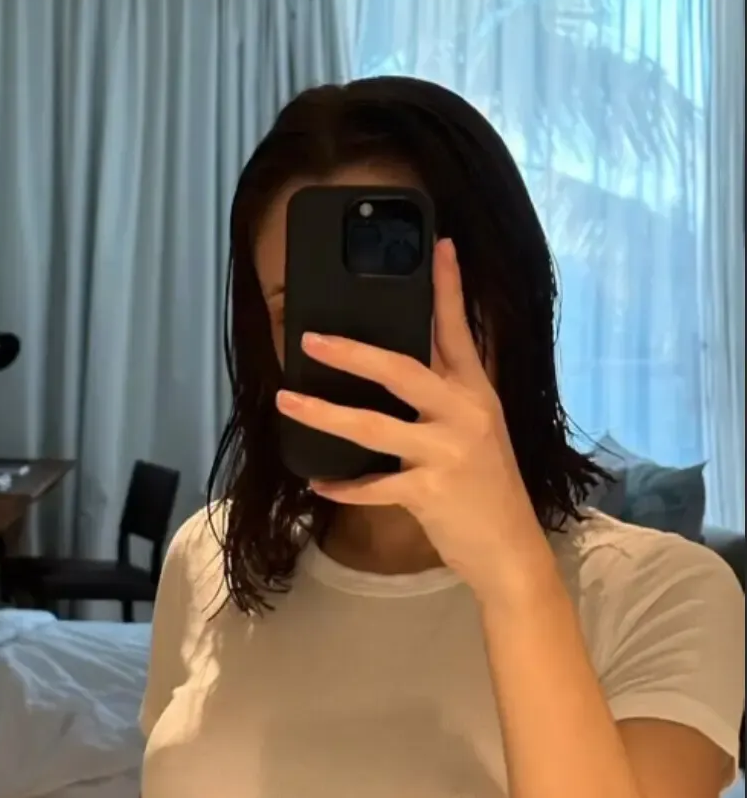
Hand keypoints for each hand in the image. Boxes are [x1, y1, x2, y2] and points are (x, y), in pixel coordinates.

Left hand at [275, 238, 553, 604]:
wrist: (511, 551)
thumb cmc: (487, 491)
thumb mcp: (478, 434)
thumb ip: (444, 401)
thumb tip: (395, 372)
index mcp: (476, 394)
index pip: (459, 331)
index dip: (448, 288)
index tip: (439, 246)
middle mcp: (465, 415)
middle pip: (400, 369)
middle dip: (352, 351)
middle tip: (311, 338)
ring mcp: (448, 452)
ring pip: (372, 426)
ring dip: (323, 415)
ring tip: (287, 402)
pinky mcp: (431, 491)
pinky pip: (373, 485)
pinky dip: (343, 485)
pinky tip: (318, 481)